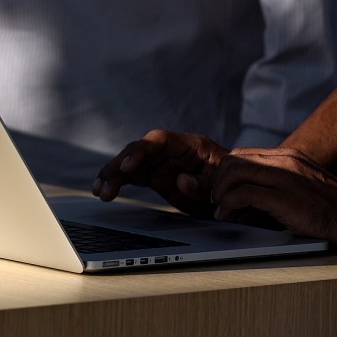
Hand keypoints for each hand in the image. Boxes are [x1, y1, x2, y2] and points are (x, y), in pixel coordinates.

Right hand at [92, 129, 229, 216]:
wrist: (237, 196)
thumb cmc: (233, 186)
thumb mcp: (223, 186)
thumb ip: (203, 183)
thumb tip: (180, 180)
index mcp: (190, 145)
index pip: (159, 140)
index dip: (140, 151)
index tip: (127, 167)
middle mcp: (171, 151)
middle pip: (138, 151)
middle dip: (119, 166)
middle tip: (106, 185)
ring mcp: (161, 163)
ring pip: (130, 163)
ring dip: (112, 176)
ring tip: (99, 191)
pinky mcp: (156, 176)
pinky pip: (132, 176)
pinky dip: (117, 183)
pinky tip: (103, 191)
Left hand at [211, 147, 336, 250]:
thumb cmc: (329, 207)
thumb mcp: (300, 184)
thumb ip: (275, 182)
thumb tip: (243, 196)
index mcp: (287, 157)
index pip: (241, 154)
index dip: (224, 172)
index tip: (222, 191)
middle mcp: (284, 161)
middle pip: (232, 161)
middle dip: (217, 182)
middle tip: (216, 201)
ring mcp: (285, 178)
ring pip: (234, 173)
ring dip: (220, 193)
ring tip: (221, 209)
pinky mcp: (284, 197)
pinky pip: (243, 194)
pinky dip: (228, 205)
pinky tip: (228, 216)